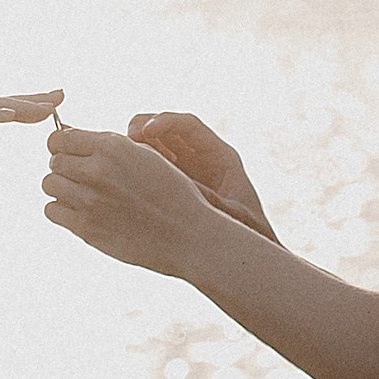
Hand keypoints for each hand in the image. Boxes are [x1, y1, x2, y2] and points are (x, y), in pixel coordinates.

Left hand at [42, 120, 224, 276]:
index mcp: (111, 147)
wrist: (188, 235)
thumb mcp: (145, 156)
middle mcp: (96, 170)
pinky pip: (52, 211)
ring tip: (81, 195)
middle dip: (64, 167)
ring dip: (61, 189)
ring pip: (49, 184)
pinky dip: (61, 211)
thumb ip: (109, 145)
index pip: (60, 137)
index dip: (63, 145)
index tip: (70, 153)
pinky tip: (79, 212)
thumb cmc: (171, 192)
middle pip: (53, 160)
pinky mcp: (85, 227)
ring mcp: (89, 200)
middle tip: (81, 177)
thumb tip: (71, 135)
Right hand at [126, 110, 274, 239]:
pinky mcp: (169, 187)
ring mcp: (183, 172)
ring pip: (153, 145)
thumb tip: (178, 183)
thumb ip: (207, 198)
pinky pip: (148, 169)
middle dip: (145, 126)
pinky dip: (135, 168)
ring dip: (137, 146)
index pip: (189, 126)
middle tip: (129, 139)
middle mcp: (199, 158)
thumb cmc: (249, 234)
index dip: (165, 122)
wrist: (246, 256)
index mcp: (219, 156)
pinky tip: (129, 181)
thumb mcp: (233, 216)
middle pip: (167, 127)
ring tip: (130, 163)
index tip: (146, 131)